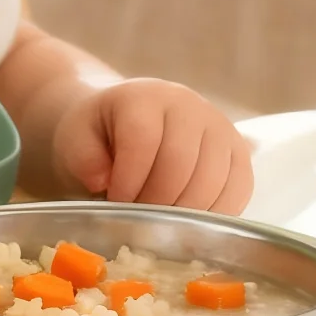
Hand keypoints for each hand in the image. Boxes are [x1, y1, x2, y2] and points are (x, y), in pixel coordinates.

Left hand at [52, 79, 252, 211]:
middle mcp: (189, 105)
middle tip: (137, 218)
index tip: (114, 201)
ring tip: (158, 219)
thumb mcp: (77, 137)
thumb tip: (103, 180)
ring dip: (183, 212)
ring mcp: (219, 126)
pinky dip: (213, 214)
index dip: (129, 179)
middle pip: (181, 163)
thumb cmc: (100, 133)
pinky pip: (238, 191)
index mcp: (145, 96)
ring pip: (212, 181)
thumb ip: (83, 156)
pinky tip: (186, 219)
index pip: (143, 139)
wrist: (128, 120)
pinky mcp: (238, 152)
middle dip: (156, 202)